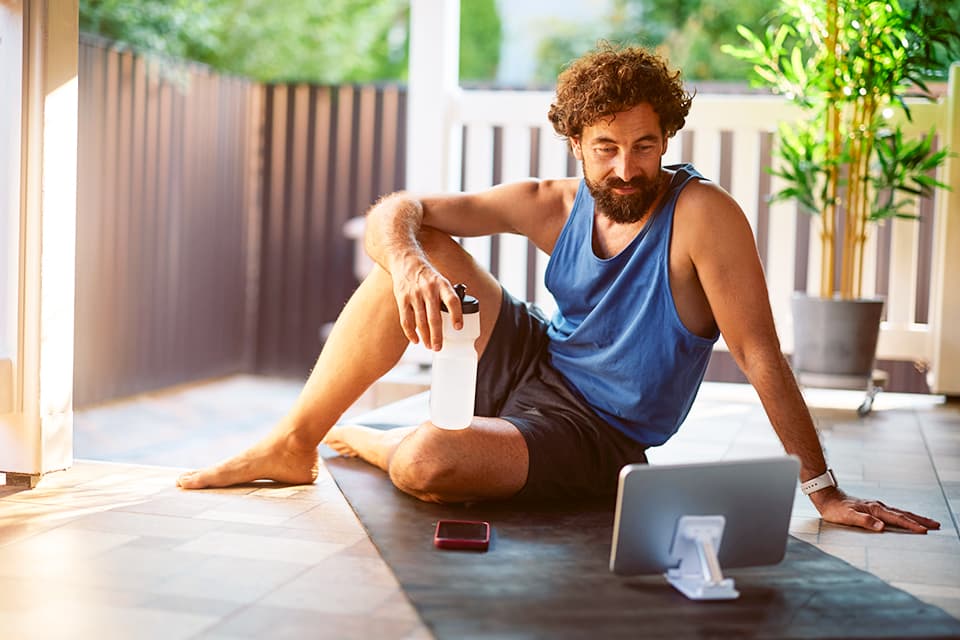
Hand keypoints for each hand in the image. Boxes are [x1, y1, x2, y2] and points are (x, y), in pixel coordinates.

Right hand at [391, 259, 461, 349]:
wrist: (405, 260)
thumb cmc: (426, 275)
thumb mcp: (440, 280)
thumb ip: (446, 296)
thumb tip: (455, 318)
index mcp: (441, 284)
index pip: (452, 300)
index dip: (456, 315)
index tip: (458, 328)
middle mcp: (428, 289)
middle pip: (434, 317)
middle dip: (437, 335)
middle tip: (439, 347)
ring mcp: (414, 294)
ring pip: (420, 322)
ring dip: (426, 337)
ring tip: (430, 346)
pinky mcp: (402, 298)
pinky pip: (406, 320)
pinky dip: (411, 333)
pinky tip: (416, 340)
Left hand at [811, 487, 940, 532]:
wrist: (827, 497)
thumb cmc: (835, 509)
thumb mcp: (847, 516)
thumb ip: (864, 521)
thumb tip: (881, 527)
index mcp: (874, 509)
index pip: (897, 519)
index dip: (911, 525)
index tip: (924, 531)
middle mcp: (878, 506)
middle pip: (903, 514)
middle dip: (920, 520)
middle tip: (936, 525)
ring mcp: (876, 506)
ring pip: (899, 512)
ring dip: (914, 517)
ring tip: (927, 522)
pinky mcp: (873, 507)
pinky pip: (893, 512)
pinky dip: (903, 515)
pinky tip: (906, 518)